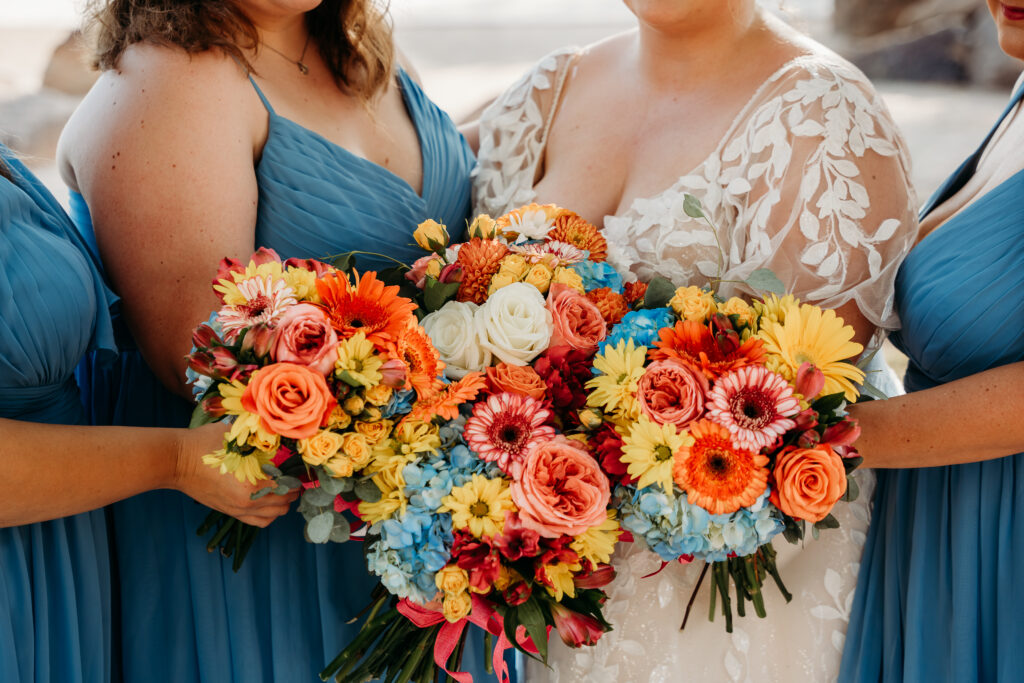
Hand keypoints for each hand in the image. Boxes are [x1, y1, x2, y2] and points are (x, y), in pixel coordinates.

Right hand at [171, 424, 298, 526]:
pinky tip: (268, 500)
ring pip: (272, 516)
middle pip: (283, 504)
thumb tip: (279, 436)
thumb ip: (259, 440)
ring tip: (283, 489)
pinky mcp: (229, 512)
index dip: (297, 478)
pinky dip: (268, 514)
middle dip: (291, 491)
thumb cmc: (203, 444)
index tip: (301, 470)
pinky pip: (257, 521)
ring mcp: (237, 510)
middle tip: (293, 477)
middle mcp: (247, 502)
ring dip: (281, 504)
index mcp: (251, 484)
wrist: (175, 460)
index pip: (287, 487)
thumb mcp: (236, 436)